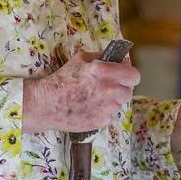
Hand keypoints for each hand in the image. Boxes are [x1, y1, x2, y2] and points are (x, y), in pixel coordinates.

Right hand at [22, 49, 140, 132]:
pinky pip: (111, 115)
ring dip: (113, 100)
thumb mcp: (81, 59)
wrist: (46, 104)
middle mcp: (109, 90)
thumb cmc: (62, 79)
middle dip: (121, 87)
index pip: (133, 75)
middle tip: (109, 86)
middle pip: (129, 90)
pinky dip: (104, 112)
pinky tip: (91, 107)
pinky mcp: (102, 122)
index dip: (128, 73)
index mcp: (105, 71)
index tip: (122, 73)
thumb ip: (101, 57)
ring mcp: (107, 108)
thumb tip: (117, 59)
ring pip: (120, 104)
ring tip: (96, 98)